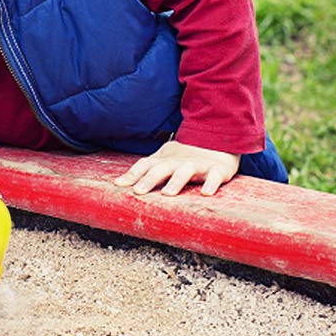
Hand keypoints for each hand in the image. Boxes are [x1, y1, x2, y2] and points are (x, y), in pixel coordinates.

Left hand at [114, 140, 240, 196]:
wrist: (217, 141)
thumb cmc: (183, 157)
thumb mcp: (162, 161)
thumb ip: (143, 172)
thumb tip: (117, 183)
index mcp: (163, 160)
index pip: (145, 165)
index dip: (132, 174)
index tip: (118, 184)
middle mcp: (178, 161)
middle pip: (162, 168)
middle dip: (149, 179)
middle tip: (138, 191)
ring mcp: (197, 165)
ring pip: (186, 172)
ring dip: (176, 182)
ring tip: (167, 194)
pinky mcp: (217, 170)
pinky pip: (214, 176)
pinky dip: (211, 183)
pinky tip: (206, 193)